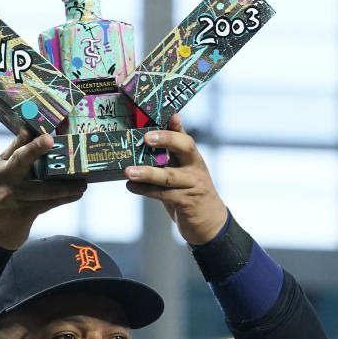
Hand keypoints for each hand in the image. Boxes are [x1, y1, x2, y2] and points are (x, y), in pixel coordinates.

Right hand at [0, 129, 86, 249]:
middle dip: (34, 149)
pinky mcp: (26, 213)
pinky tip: (77, 193)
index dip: (29, 138)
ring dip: (65, 185)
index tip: (42, 131)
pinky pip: (49, 203)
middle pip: (22, 160)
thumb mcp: (1, 171)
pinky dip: (65, 198)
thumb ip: (15, 151)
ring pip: (43, 188)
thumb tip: (28, 130)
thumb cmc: (0, 192)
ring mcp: (17, 197)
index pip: (16, 148)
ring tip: (82, 182)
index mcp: (2, 166)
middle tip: (50, 140)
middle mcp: (7, 179)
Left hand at [124, 113, 227, 245]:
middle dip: (166, 140)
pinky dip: (145, 190)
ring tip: (129, 171)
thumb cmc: (190, 192)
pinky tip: (131, 186)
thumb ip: (171, 156)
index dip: (177, 126)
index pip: (185, 136)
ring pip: (169, 176)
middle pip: (184, 148)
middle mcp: (195, 167)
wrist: (209, 221)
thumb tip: (149, 138)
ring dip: (147, 173)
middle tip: (146, 138)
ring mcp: (192, 185)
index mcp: (193, 157)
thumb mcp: (184, 171)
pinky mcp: (186, 202)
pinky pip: (163, 194)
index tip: (171, 116)